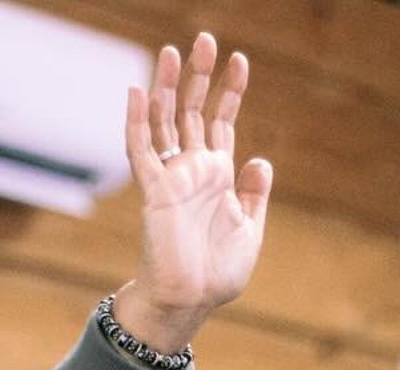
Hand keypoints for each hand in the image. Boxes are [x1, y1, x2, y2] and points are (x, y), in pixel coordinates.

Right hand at [115, 32, 273, 354]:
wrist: (191, 300)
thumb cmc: (217, 273)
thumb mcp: (249, 229)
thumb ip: (254, 194)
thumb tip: (261, 159)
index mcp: (216, 176)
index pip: (219, 122)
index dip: (229, 91)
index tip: (239, 60)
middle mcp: (192, 169)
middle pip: (191, 111)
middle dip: (198, 76)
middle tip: (204, 39)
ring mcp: (171, 177)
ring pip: (164, 121)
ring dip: (166, 86)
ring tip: (171, 51)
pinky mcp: (154, 190)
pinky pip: (140, 150)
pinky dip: (138, 121)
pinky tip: (139, 92)